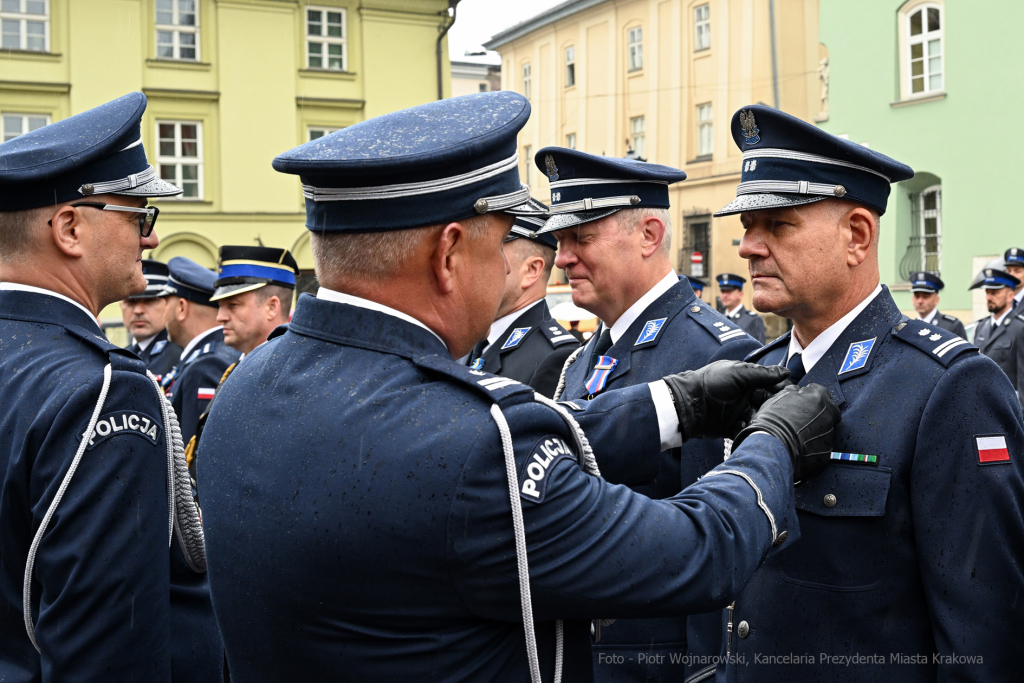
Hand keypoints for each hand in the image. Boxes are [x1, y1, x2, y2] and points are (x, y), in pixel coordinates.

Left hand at [661, 360, 790, 440]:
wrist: (689, 403)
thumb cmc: (711, 382)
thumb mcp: (737, 373)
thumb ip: (762, 373)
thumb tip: (786, 372)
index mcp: (748, 381)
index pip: (772, 385)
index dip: (782, 390)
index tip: (792, 395)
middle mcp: (746, 396)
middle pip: (769, 403)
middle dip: (774, 407)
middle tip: (779, 411)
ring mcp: (740, 412)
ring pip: (760, 418)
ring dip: (762, 420)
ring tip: (760, 419)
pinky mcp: (733, 427)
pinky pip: (747, 430)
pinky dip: (748, 430)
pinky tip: (743, 427)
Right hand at [732, 384, 840, 481]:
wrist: (772, 446)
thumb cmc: (772, 420)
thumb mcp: (778, 398)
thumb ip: (792, 391)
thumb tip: (796, 390)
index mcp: (817, 397)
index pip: (820, 391)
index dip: (808, 395)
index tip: (802, 400)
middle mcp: (828, 414)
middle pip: (830, 410)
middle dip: (820, 411)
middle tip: (804, 416)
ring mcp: (829, 434)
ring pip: (827, 428)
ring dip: (818, 428)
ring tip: (800, 433)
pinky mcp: (826, 451)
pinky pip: (823, 445)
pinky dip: (815, 444)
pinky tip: (801, 445)